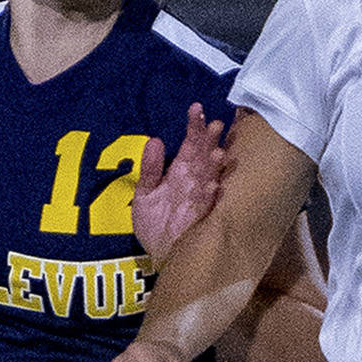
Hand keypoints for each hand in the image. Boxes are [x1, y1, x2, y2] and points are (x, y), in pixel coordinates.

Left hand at [132, 103, 224, 265]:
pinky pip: (206, 205)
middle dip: (209, 141)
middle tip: (214, 124)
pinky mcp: (201, 218)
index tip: (196, 107)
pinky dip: (209, 195)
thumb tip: (155, 140)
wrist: (157, 254)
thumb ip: (150, 169)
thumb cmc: (154, 224)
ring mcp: (200, 198)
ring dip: (214, 165)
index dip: (194, 126)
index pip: (190, 143)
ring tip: (217, 152)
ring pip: (210, 177)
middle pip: (204, 155)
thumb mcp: (144, 194)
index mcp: (181, 170)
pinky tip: (212, 186)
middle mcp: (194, 180)